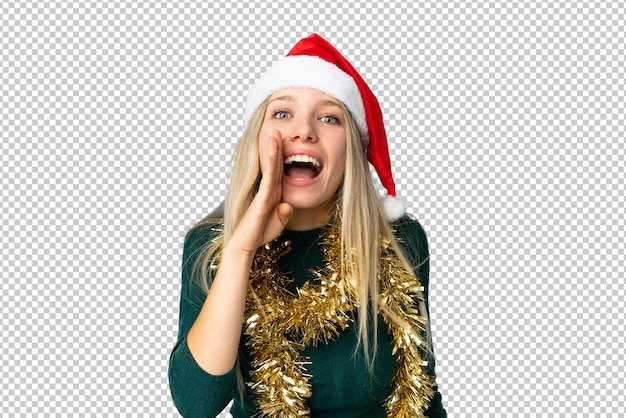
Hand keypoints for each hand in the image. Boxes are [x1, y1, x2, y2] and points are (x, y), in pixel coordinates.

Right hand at [227, 129, 292, 254]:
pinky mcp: (262, 199)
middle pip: (275, 164)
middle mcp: (268, 190)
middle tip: (277, 129)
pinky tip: (273, 154)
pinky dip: (271, 166)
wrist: (246, 245)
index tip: (285, 141)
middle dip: (276, 147)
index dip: (282, 156)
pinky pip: (269, 179)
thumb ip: (284, 213)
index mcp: (273, 193)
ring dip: (273, 150)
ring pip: (271, 167)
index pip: (280, 171)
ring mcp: (264, 192)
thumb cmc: (260, 234)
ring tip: (274, 134)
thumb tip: (287, 205)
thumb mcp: (278, 223)